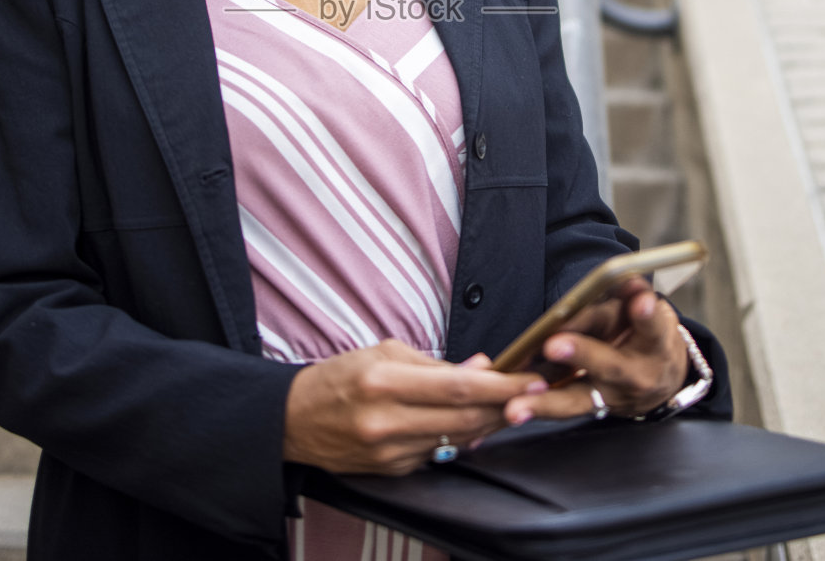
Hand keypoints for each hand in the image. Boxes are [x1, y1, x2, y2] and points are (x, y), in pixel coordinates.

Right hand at [283, 340, 545, 474]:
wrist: (293, 421)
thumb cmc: (339, 378)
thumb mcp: (383, 353)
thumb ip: (435, 363)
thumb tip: (482, 366)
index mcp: (383, 381)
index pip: (457, 387)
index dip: (501, 385)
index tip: (530, 379)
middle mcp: (386, 421)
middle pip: (465, 419)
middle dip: (505, 405)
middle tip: (532, 393)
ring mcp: (389, 452)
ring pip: (457, 439)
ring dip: (488, 423)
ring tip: (508, 405)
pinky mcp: (391, 471)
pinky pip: (437, 453)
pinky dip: (458, 438)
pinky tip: (470, 425)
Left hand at [503, 279, 690, 424]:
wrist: (661, 382)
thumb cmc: (646, 337)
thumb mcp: (646, 312)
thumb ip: (631, 295)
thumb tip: (624, 278)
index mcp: (655, 345)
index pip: (652, 326)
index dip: (646, 315)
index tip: (640, 302)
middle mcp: (634, 376)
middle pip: (608, 366)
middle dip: (581, 354)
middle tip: (554, 345)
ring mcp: (610, 397)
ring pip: (577, 400)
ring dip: (545, 402)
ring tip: (518, 406)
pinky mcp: (589, 408)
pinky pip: (560, 409)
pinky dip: (536, 408)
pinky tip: (512, 409)